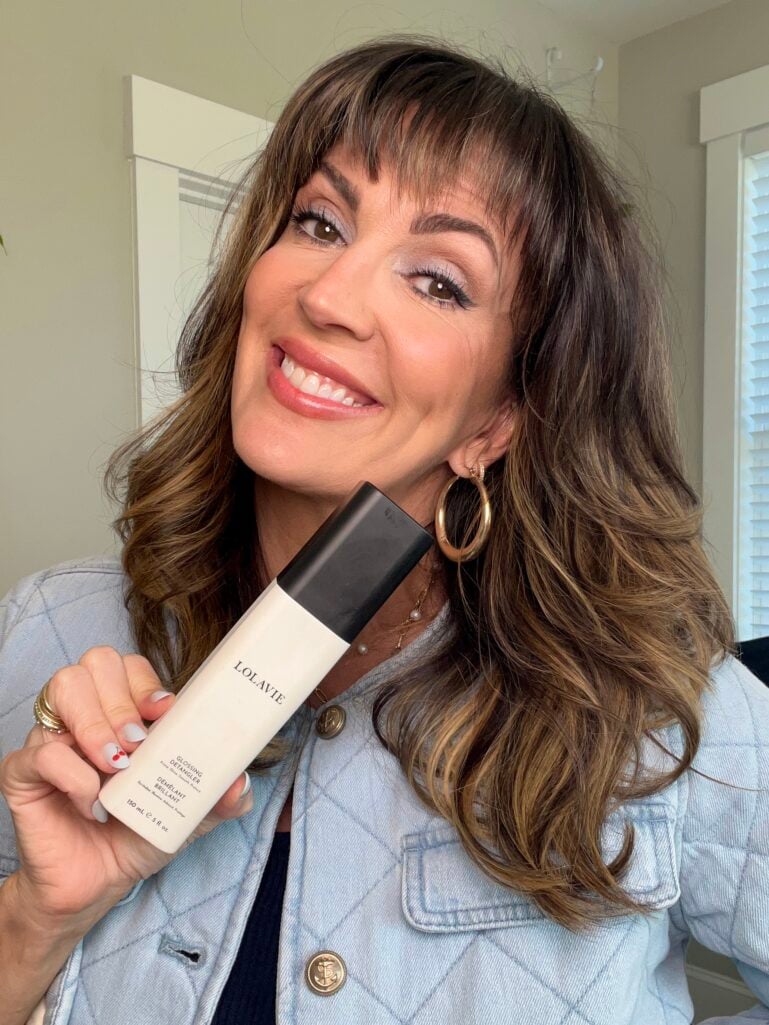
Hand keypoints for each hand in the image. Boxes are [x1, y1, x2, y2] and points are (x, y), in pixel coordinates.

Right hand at [0, 647, 252, 925]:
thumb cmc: (137, 833)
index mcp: (124, 711)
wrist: (97, 884)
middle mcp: (87, 715)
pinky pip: (42, 751)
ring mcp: (53, 738)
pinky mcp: (23, 773)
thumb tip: (240, 782)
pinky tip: (94, 803)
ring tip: (117, 766)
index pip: (130, 665)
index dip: (148, 683)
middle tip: (139, 747)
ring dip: (99, 725)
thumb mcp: (189, 814)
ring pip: (65, 687)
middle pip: (97, 661)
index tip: (166, 712)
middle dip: (125, 702)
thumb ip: (220, 797)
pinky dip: (74, 775)